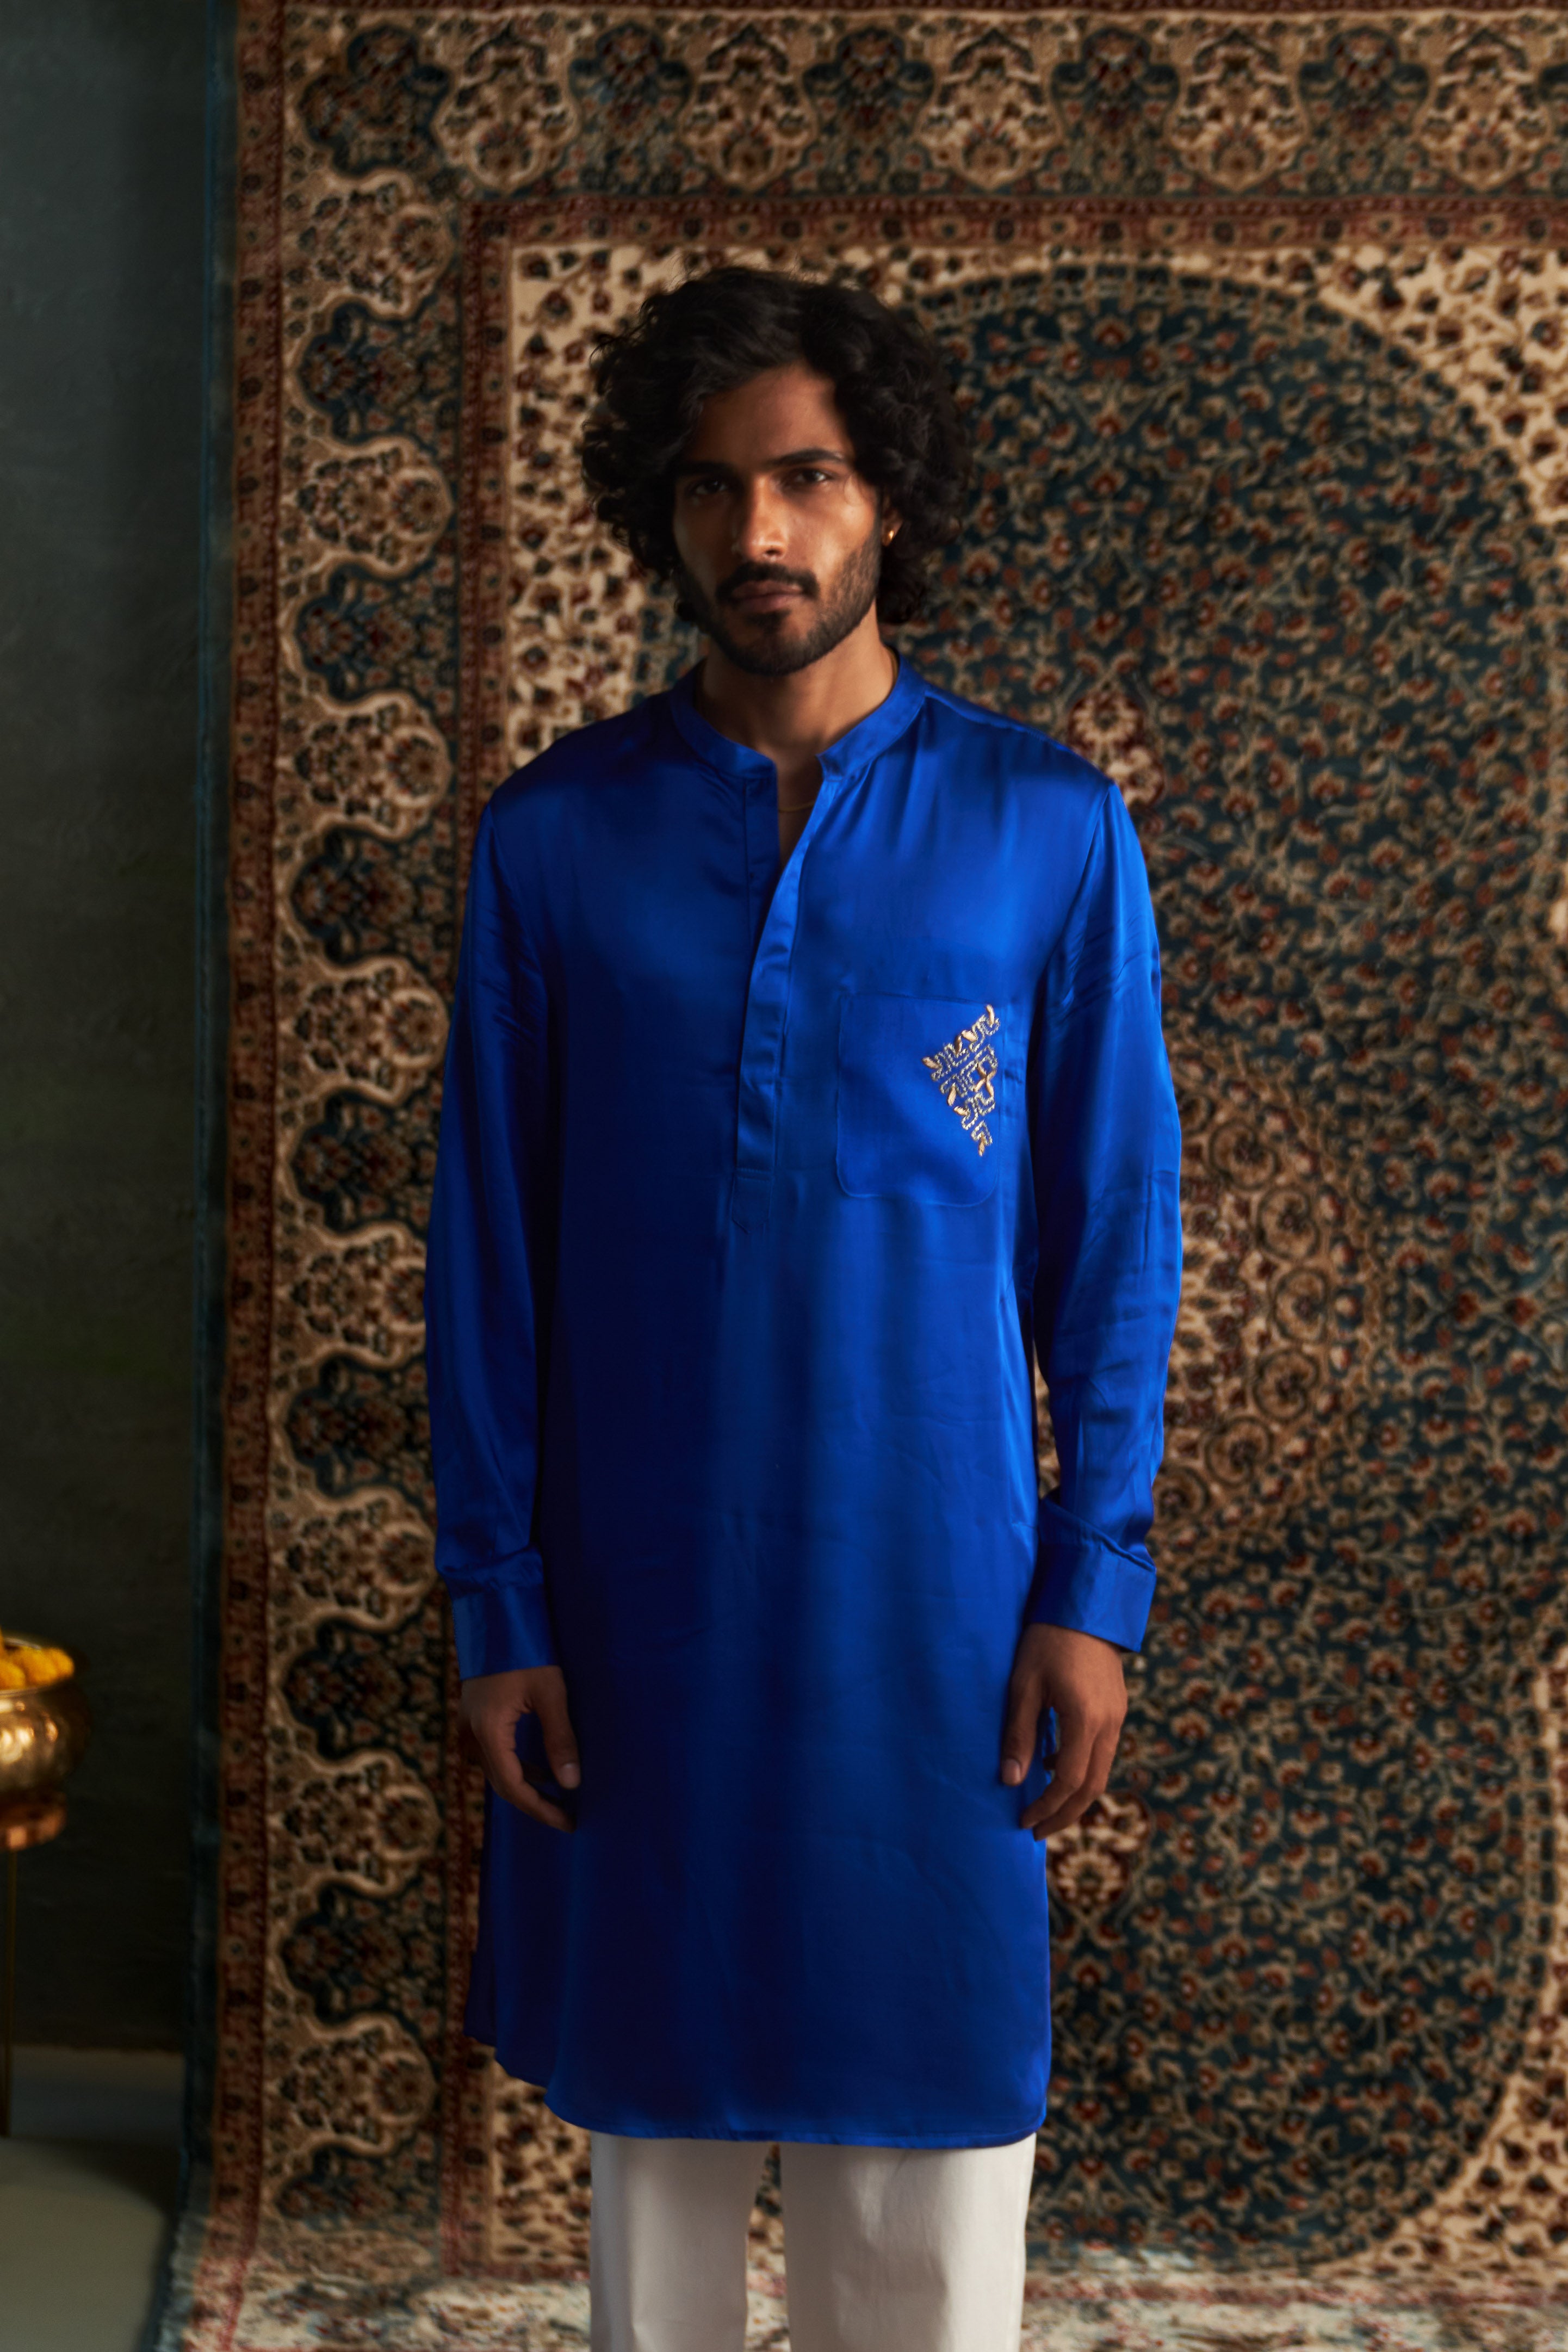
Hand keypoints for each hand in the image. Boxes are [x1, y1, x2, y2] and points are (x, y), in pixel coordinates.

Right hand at [460, 1665, 579, 1832]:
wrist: (496, 1611)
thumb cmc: (527, 1649)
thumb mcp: (551, 1693)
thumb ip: (560, 1739)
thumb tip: (571, 1783)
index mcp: (488, 1730)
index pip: (514, 1786)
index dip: (540, 1809)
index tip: (567, 1822)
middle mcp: (471, 1732)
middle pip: (501, 1783)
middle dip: (534, 1802)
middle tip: (565, 1816)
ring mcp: (467, 1723)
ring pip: (495, 1769)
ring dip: (524, 1784)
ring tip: (557, 1796)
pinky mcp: (472, 1715)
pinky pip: (492, 1753)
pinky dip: (515, 1766)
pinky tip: (538, 1768)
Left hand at [1000, 1622, 1126, 1839]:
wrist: (1084, 1606)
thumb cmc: (1047, 1641)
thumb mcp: (1023, 1686)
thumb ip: (1019, 1734)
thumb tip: (1010, 1780)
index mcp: (1086, 1719)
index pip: (1069, 1781)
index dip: (1047, 1807)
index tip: (1025, 1821)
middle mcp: (1109, 1724)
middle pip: (1092, 1786)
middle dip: (1064, 1814)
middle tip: (1037, 1830)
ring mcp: (1118, 1716)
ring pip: (1101, 1771)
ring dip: (1075, 1795)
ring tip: (1044, 1805)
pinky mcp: (1117, 1708)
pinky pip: (1103, 1751)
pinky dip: (1082, 1769)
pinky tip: (1054, 1764)